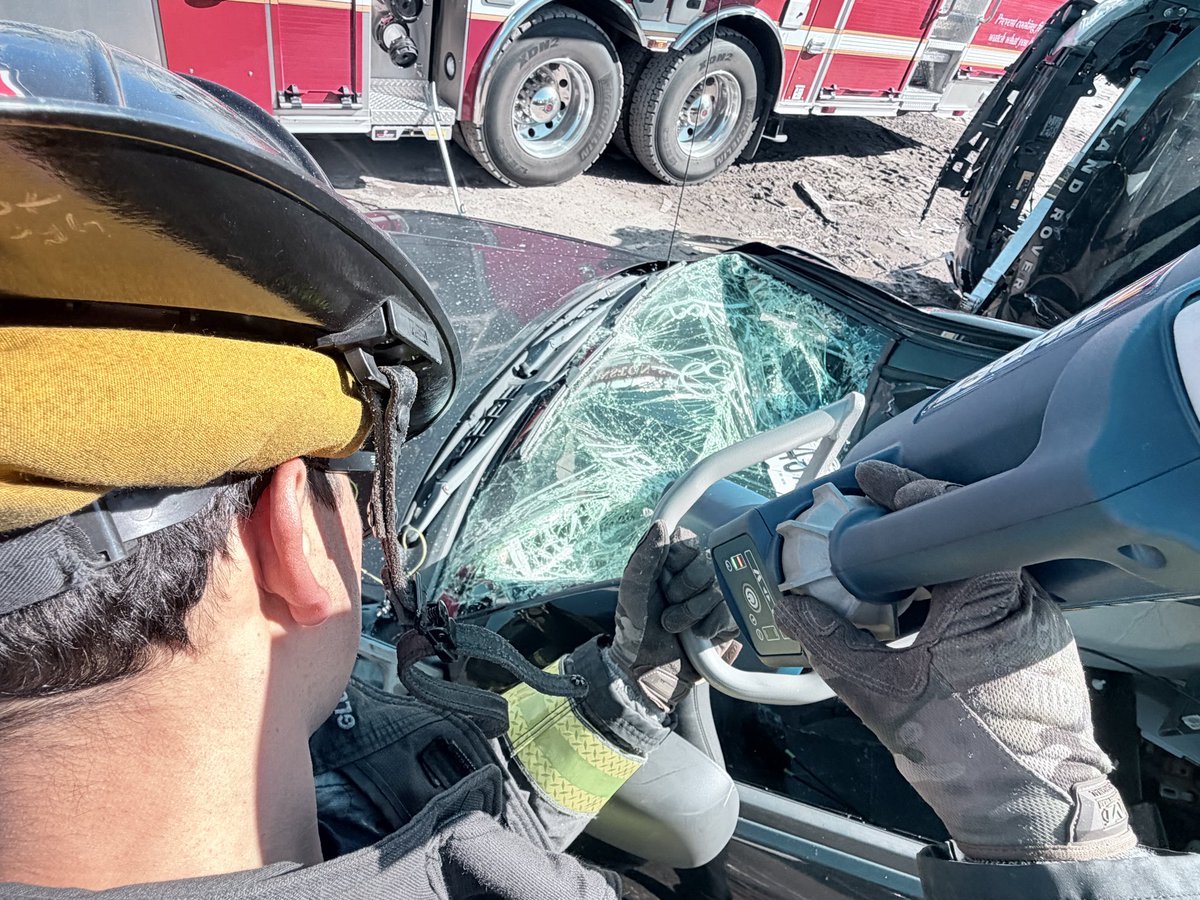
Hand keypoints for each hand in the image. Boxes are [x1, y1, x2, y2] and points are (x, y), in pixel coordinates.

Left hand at [610, 521, 739, 710]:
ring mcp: (714, 600)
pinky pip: (731, 612)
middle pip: (707, 564)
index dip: (678, 560)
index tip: (664, 578)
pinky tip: (698, 634)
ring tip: (676, 626)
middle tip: (669, 604)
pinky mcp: (727, 622)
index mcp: (673, 564)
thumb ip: (645, 557)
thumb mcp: (632, 590)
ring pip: (719, 589)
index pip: (689, 542)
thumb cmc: (635, 629)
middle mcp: (696, 578)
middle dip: (683, 590)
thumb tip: (661, 526)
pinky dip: (711, 625)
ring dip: (692, 612)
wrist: (646, 671)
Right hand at [776, 461, 1136, 861]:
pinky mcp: (1037, 646)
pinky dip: (948, 595)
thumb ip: (831, 641)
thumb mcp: (878, 693)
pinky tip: (914, 615)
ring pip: (974, 569)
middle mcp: (1023, 596)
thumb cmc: (968, 754)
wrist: (1030, 815)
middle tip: (861, 525)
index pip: (947, 513)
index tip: (868, 480)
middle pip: (959, 536)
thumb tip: (793, 607)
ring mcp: (1036, 621)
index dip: (901, 490)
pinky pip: (989, 600)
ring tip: (880, 574)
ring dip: (927, 567)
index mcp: (990, 592)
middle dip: (907, 530)